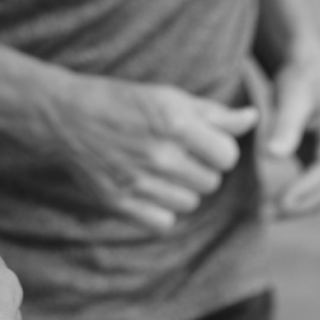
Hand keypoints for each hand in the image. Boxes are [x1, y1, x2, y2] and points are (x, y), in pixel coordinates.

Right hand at [47, 73, 257, 233]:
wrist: (66, 116)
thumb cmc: (124, 101)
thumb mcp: (169, 97)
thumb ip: (214, 113)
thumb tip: (254, 118)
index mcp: (175, 123)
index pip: (227, 156)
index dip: (218, 149)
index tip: (201, 142)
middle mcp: (159, 155)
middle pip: (210, 182)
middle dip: (200, 168)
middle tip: (176, 153)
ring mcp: (138, 182)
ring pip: (189, 203)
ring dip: (182, 189)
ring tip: (160, 170)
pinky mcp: (119, 203)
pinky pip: (163, 222)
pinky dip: (161, 210)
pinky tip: (148, 188)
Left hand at [260, 40, 319, 219]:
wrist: (301, 66)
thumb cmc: (296, 76)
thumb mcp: (291, 95)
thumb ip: (285, 125)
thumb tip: (274, 156)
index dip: (307, 188)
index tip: (282, 203)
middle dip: (302, 203)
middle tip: (268, 215)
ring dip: (297, 205)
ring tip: (263, 214)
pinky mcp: (318, 158)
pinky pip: (309, 185)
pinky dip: (293, 197)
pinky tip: (266, 204)